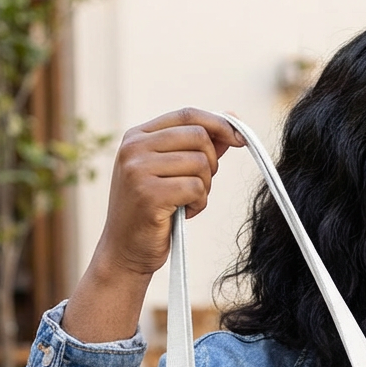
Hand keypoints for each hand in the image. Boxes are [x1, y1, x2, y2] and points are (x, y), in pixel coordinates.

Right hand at [64, 109, 244, 342]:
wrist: (125, 251)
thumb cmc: (152, 213)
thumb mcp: (170, 173)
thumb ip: (196, 148)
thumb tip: (231, 124)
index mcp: (137, 136)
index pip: (187, 115)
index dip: (219, 123)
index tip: (241, 138)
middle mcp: (134, 147)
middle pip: (198, 137)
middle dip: (211, 164)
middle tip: (199, 187)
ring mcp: (138, 169)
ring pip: (200, 164)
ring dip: (204, 189)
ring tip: (187, 204)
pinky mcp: (148, 193)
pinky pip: (196, 188)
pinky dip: (199, 204)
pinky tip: (184, 215)